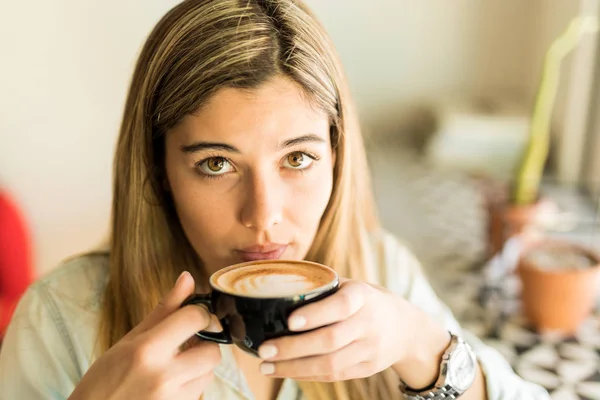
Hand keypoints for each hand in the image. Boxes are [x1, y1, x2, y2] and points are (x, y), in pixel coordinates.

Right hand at [69, 272, 220, 399]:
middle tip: (188, 342)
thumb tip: (187, 278)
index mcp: (148, 350)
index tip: (195, 315)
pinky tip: (172, 382)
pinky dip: (192, 383)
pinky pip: (199, 391)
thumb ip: (164, 309)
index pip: (195, 319)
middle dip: (205, 344)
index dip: (201, 313)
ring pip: (209, 373)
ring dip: (199, 365)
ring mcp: (173, 398)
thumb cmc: (104, 379)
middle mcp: (164, 376)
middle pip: (212, 351)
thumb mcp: (129, 339)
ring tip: (176, 364)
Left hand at [256, 279, 449, 385]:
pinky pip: (333, 375)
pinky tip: (286, 371)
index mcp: (362, 296)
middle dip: (292, 348)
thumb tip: (275, 281)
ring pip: (329, 364)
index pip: (340, 306)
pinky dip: (305, 375)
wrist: (406, 328)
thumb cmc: (366, 301)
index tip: (290, 321)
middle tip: (264, 350)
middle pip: (330, 340)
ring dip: (293, 368)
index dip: (315, 314)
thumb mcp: (352, 286)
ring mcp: (369, 349)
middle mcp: (368, 323)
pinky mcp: (366, 369)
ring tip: (266, 366)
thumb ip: (322, 287)